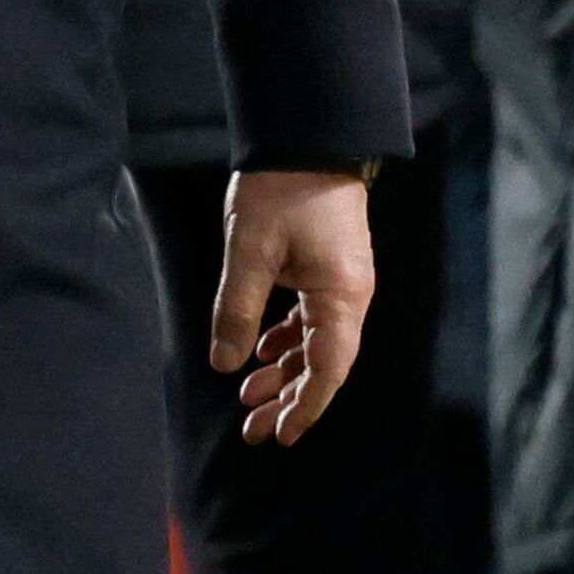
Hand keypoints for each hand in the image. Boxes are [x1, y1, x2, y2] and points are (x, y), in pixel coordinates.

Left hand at [208, 168, 376, 445]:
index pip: (328, 370)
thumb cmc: (282, 190)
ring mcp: (341, 282)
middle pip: (323, 363)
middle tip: (253, 428)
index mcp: (341, 296)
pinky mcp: (328, 268)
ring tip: (249, 395)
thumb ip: (237, 310)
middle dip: (289, 398)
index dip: (305, 407)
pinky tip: (261, 351)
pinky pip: (311, 318)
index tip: (280, 435)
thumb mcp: (250, 252)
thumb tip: (224, 362)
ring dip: (284, 370)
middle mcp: (349, 296)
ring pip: (315, 342)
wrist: (308, 137)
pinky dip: (286, 339)